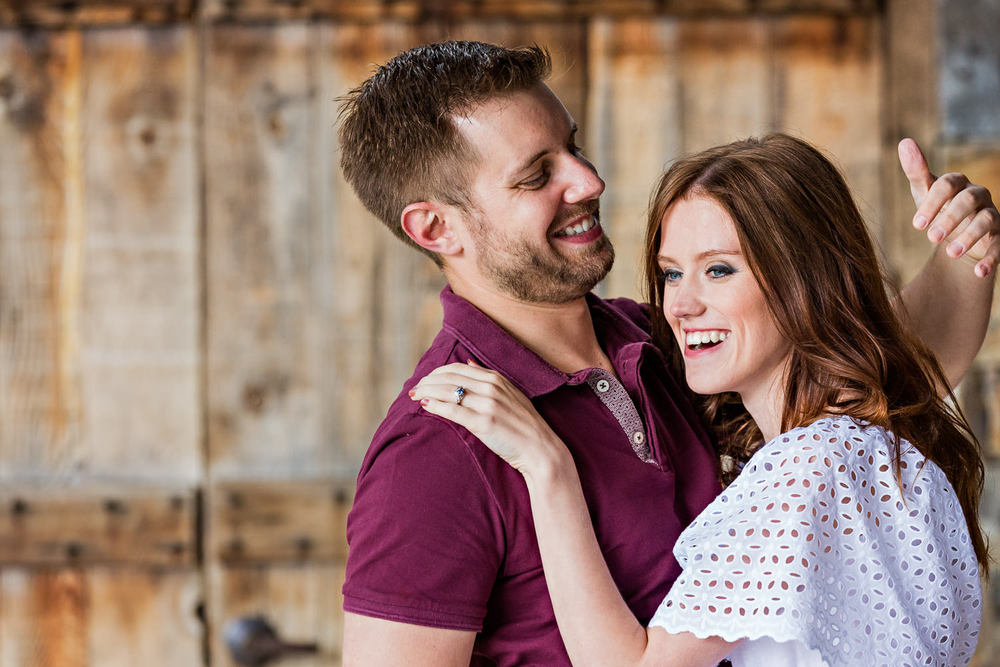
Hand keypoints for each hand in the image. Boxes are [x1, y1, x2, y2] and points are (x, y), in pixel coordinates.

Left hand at [409, 362, 569, 476]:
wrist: (540, 449)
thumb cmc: (524, 424)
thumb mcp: (511, 393)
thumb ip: (489, 377)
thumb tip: (469, 363)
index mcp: (496, 379)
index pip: (458, 368)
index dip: (437, 372)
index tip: (425, 379)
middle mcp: (491, 388)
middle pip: (449, 377)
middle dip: (427, 381)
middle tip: (413, 388)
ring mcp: (488, 404)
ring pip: (447, 392)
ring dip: (426, 392)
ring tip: (414, 396)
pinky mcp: (483, 423)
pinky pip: (452, 410)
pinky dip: (435, 406)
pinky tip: (425, 406)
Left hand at [898, 138, 999, 277]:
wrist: (955, 234)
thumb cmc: (937, 209)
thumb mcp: (924, 193)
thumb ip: (916, 171)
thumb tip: (904, 142)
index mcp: (958, 183)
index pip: (947, 185)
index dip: (933, 203)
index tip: (916, 224)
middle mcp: (978, 195)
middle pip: (968, 201)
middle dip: (950, 218)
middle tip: (931, 238)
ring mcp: (991, 214)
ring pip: (986, 221)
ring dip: (969, 236)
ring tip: (950, 253)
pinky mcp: (999, 236)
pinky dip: (991, 258)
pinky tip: (978, 271)